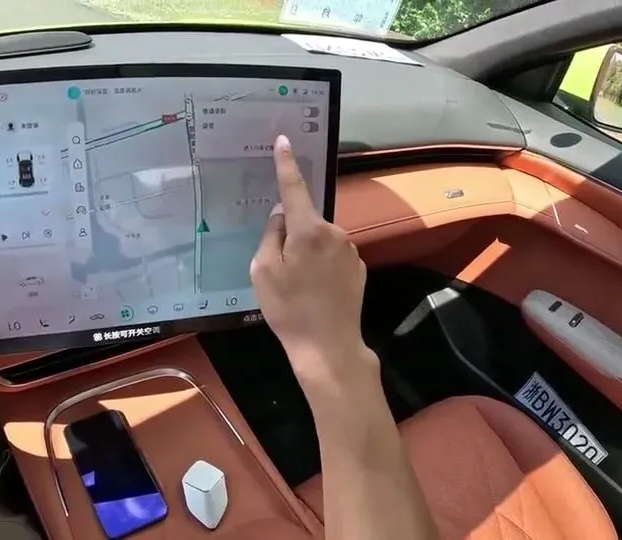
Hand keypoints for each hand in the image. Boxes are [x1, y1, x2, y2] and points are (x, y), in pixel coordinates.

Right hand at [251, 135, 371, 383]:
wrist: (328, 347)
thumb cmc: (289, 310)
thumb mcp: (263, 272)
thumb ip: (271, 236)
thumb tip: (281, 216)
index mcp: (308, 230)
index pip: (294, 188)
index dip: (286, 163)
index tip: (285, 141)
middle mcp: (334, 233)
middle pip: (306, 220)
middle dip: (292, 234)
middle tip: (279, 268)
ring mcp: (350, 251)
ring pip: (320, 240)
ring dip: (307, 252)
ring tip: (297, 287)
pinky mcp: (358, 269)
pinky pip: (333, 257)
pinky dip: (321, 266)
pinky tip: (315, 293)